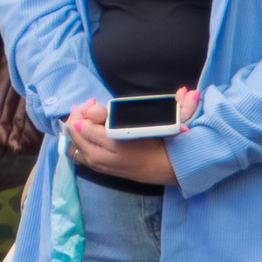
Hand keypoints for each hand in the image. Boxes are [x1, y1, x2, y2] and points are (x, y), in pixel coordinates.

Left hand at [64, 87, 196, 184]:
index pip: (87, 123)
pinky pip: (76, 152)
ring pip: (73, 143)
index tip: (94, 101)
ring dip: (74, 128)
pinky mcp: (96, 167)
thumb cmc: (163, 143)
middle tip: (87, 106)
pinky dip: (76, 140)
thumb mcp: (167, 121)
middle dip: (78, 115)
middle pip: (75, 131)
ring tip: (84, 117)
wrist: (162, 169)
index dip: (87, 109)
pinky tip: (84, 131)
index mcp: (119, 141)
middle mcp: (104, 154)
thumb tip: (188, 92)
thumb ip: (180, 107)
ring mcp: (98, 163)